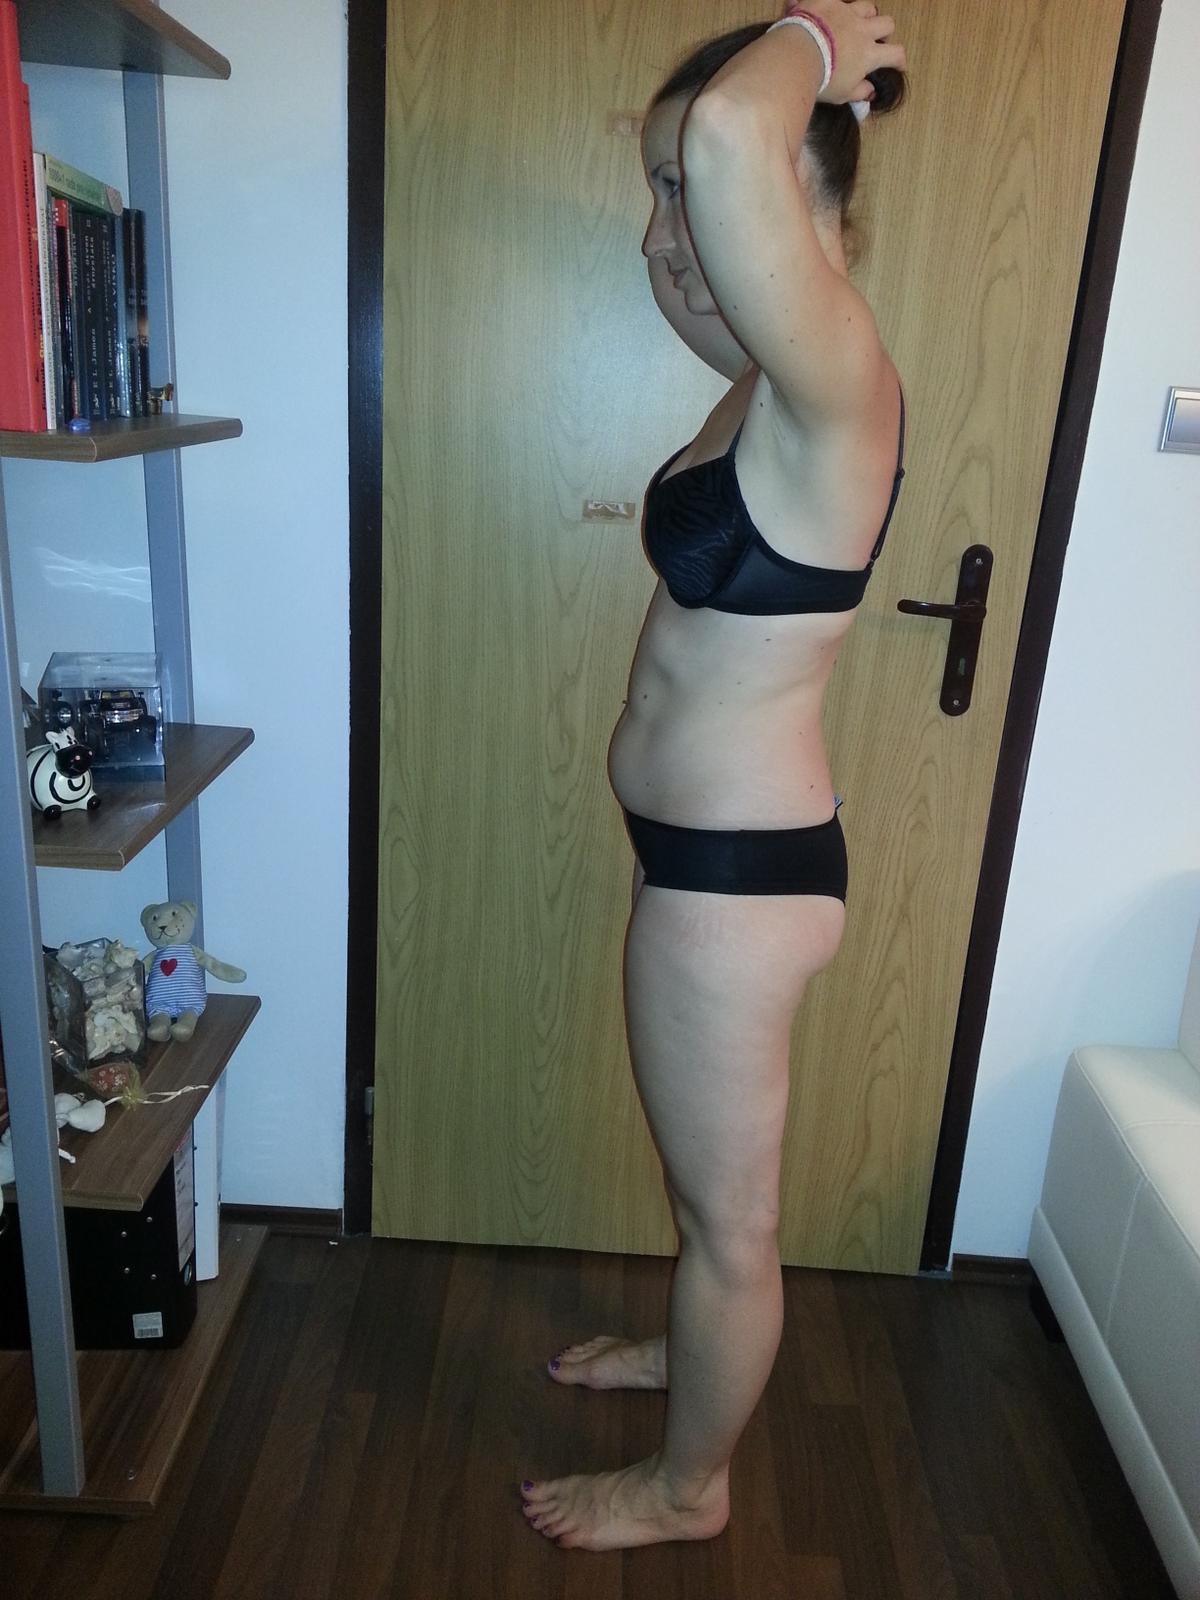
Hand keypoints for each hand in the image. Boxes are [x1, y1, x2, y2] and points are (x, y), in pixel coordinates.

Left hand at [784, 0, 905, 108]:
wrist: (799, 54)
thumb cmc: (824, 80)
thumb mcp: (842, 94)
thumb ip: (859, 91)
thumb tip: (871, 91)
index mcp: (869, 53)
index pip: (895, 53)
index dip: (899, 60)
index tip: (898, 65)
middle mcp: (862, 29)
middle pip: (886, 23)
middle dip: (884, 31)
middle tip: (876, 40)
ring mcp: (846, 12)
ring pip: (867, 6)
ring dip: (865, 14)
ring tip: (856, 22)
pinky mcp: (828, 1)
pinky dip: (829, 5)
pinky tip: (823, 11)